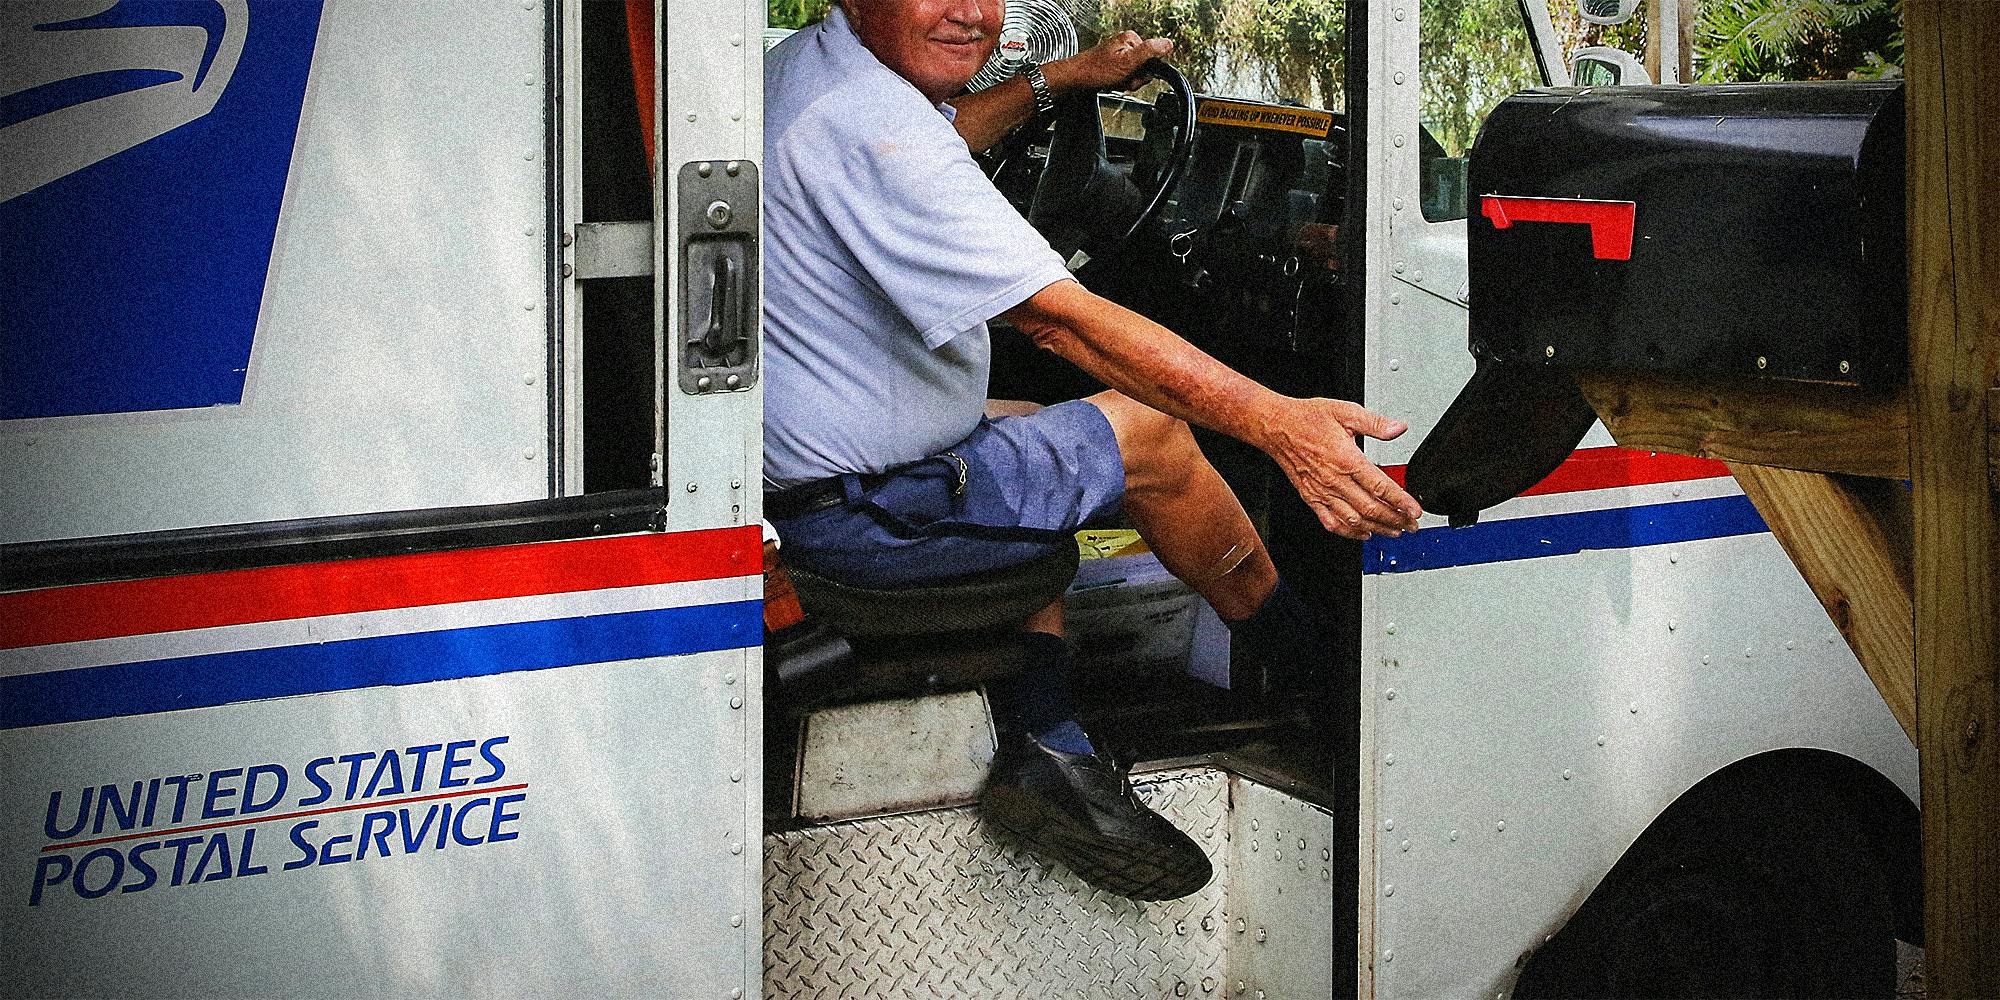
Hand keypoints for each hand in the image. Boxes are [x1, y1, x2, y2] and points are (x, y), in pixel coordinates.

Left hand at [1044, 31, 1172, 94]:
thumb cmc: (1096, 71)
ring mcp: (1120, 55)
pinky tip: (1110, 83)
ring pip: (1135, 75)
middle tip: (1121, 79)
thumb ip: (1150, 52)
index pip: (1153, 59)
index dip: (1144, 72)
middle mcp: (1126, 45)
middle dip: (1134, 79)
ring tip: (1113, 81)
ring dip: (1126, 83)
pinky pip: (1125, 78)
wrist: (1074, 80)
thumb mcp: (1128, 62)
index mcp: (1131, 39)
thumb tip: (1168, 44)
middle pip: (1144, 68)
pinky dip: (1119, 84)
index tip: (1132, 74)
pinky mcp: (1114, 65)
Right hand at [1259, 398, 1423, 540]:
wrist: (1276, 427)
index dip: (1401, 501)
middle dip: (1395, 519)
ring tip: (1394, 531)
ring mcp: (1321, 492)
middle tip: (1411, 524)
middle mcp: (1334, 479)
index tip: (1414, 510)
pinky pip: (1331, 522)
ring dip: (1377, 528)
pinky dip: (1349, 532)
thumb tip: (1397, 428)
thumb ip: (1374, 422)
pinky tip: (1362, 533)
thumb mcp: (1345, 411)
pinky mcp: (1311, 498)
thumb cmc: (1307, 418)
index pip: (1380, 487)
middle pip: (1371, 508)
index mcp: (1346, 459)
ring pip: (1354, 519)